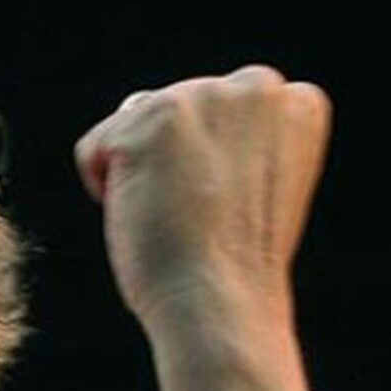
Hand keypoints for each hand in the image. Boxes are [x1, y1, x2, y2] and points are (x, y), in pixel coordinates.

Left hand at [73, 66, 329, 390]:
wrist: (219, 304)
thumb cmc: (231, 266)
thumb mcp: (254, 187)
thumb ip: (232, 144)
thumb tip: (173, 131)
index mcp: (296, 103)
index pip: (214, 112)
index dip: (202, 168)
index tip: (224, 209)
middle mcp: (257, 86)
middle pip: (169, 109)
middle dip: (165, 163)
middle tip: (195, 217)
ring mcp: (205, 97)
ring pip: (130, 125)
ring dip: (135, 174)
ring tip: (172, 215)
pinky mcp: (155, 118)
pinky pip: (95, 148)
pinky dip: (103, 188)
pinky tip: (143, 213)